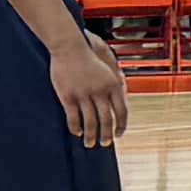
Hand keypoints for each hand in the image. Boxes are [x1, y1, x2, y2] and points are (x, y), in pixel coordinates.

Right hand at [45, 23, 129, 149]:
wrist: (69, 47)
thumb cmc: (88, 56)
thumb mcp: (107, 68)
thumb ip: (114, 83)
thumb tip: (121, 97)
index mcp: (112, 84)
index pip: (121, 111)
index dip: (121, 125)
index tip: (119, 134)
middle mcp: (100, 91)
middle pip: (107, 120)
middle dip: (107, 135)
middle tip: (105, 144)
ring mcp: (84, 94)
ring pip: (90, 122)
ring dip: (91, 136)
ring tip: (90, 144)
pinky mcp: (68, 96)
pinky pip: (74, 118)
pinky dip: (76, 128)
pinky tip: (77, 133)